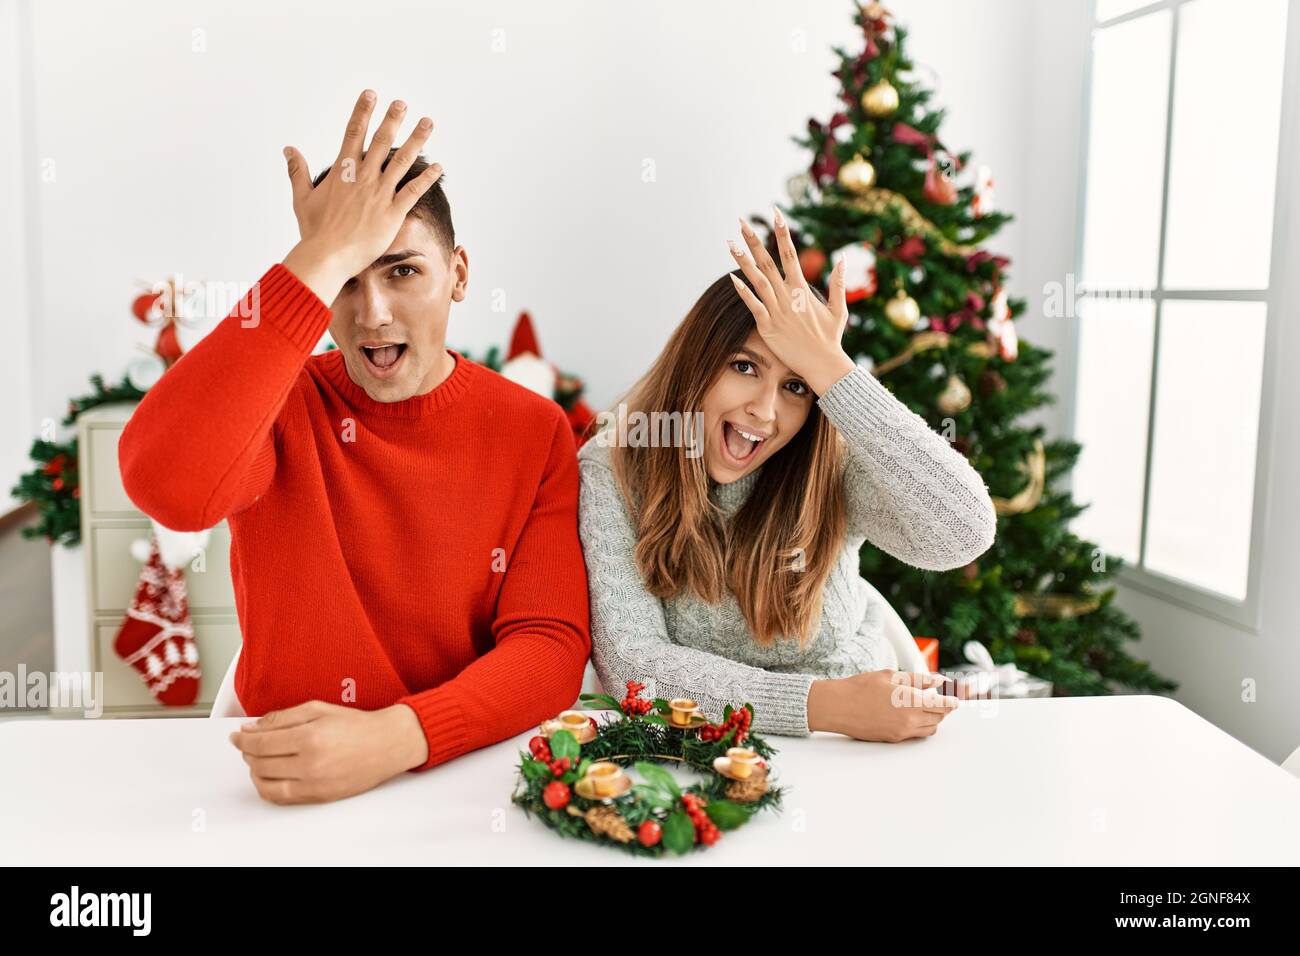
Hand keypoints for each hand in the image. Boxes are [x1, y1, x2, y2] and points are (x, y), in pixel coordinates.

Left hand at [229, 700, 427, 804]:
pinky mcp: (319, 797)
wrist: (387, 744)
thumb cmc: (356, 725)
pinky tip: (268, 776)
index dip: (243, 739)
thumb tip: (252, 727)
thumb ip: (282, 717)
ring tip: (257, 760)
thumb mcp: (318, 709)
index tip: (237, 735)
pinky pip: (281, 798)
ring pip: (266, 784)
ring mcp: (314, 783)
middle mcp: (310, 763)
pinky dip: (267, 788)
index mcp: (309, 737)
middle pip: (259, 764)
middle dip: (247, 753)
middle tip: (248, 744)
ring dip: (254, 772)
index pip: (260, 743)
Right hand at [280, 90, 442, 303]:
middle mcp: (363, 177)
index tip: (370, 94)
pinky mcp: (393, 212)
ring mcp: (379, 193)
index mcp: (342, 170)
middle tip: (402, 103)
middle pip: (380, 140)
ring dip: (417, 140)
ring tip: (428, 122)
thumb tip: (288, 149)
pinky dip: (427, 178)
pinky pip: (414, 191)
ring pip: (402, 160)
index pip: (353, 132)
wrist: (328, 256)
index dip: (363, 111)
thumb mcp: (302, 197)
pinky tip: (439, 166)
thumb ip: (297, 171)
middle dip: (392, 119)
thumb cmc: (315, 230)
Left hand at [726, 209, 855, 394]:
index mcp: (802, 289)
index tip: (776, 213)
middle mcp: (788, 296)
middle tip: (741, 221)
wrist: (823, 364)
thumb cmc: (830, 338)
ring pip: (757, 280)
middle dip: (754, 240)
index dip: (782, 233)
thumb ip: (838, 283)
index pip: (791, 254)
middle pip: (768, 262)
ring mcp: (777, 311)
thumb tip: (842, 259)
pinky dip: (743, 292)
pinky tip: (731, 277)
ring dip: (743, 261)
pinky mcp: (768, 327)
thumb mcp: (839, 309)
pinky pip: (753, 306)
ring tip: (730, 242)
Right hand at [808, 669, 959, 741]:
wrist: (838, 707)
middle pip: (940, 717)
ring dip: (934, 717)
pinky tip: (912, 713)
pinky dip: (921, 725)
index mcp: (911, 701)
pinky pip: (917, 734)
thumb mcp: (891, 676)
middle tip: (941, 697)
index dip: (953, 700)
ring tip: (926, 705)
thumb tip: (938, 681)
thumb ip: (918, 680)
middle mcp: (909, 720)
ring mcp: (902, 732)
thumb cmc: (861, 687)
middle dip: (944, 707)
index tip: (957, 696)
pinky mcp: (894, 738)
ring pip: (930, 728)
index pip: (944, 705)